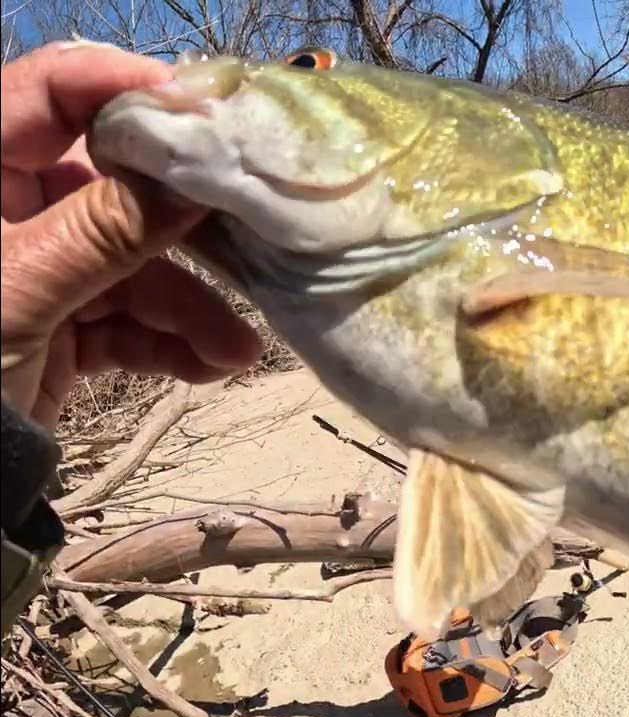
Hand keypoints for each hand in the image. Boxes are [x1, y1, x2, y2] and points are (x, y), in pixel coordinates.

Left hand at [1, 42, 261, 428]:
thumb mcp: (23, 288)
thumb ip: (109, 229)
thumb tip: (195, 181)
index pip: (52, 94)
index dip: (126, 89)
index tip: (208, 111)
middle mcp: (14, 208)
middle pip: (117, 186)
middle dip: (186, 225)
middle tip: (256, 228)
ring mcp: (44, 268)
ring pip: (135, 266)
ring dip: (191, 308)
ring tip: (238, 348)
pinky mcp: (64, 326)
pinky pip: (130, 321)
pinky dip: (172, 344)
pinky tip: (210, 367)